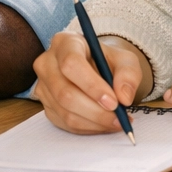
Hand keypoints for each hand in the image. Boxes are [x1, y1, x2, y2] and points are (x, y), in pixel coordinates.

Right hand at [33, 32, 150, 134]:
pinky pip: (65, 123)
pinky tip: (102, 123)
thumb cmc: (108, 62)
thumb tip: (123, 97)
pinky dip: (88, 127)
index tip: (113, 102)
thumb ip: (128, 75)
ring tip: (116, 121)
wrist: (97, 69)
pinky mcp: (46, 105)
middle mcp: (47, 63)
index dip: (92, 86)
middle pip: (65, 93)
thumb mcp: (125, 60)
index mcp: (65, 43)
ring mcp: (43, 85)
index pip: (71, 64)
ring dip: (94, 122)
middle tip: (119, 118)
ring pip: (65, 112)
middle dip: (95, 111)